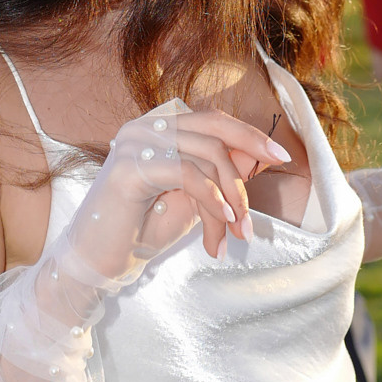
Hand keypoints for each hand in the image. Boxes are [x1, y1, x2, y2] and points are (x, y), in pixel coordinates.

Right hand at [98, 104, 292, 268]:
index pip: (213, 120)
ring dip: (231, 198)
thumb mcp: (194, 198)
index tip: (280, 154)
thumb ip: (220, 175)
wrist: (101, 261)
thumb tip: (261, 155)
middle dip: (250, 154)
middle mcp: (145, 127)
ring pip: (207, 155)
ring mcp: (135, 143)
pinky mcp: (130, 167)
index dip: (249, 134)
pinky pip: (188, 174)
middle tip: (271, 182)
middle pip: (214, 128)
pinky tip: (221, 224)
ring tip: (236, 232)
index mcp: (158, 128)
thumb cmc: (143, 230)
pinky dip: (212, 199)